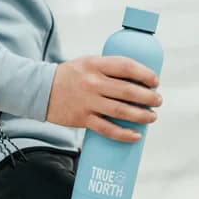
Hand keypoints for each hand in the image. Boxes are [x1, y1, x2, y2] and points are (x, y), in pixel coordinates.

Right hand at [46, 55, 161, 141]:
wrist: (41, 91)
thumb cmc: (70, 76)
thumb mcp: (88, 63)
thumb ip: (109, 69)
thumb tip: (137, 80)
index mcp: (96, 64)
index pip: (126, 67)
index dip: (145, 74)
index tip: (155, 81)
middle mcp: (93, 83)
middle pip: (128, 91)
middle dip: (148, 97)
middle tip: (158, 101)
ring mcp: (88, 102)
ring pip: (121, 111)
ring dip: (141, 116)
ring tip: (152, 117)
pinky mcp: (83, 119)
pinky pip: (107, 129)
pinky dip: (123, 134)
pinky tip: (136, 135)